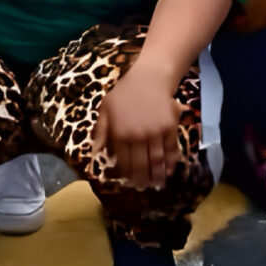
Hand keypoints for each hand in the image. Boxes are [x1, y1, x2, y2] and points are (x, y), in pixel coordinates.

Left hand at [98, 64, 183, 189]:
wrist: (149, 78)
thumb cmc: (124, 93)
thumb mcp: (105, 109)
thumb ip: (100, 132)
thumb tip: (95, 154)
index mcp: (119, 132)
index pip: (123, 160)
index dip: (126, 174)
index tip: (128, 182)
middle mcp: (137, 134)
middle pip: (140, 164)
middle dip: (141, 179)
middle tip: (143, 188)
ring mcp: (155, 131)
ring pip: (156, 159)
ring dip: (157, 175)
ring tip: (157, 185)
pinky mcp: (170, 127)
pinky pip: (171, 149)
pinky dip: (171, 162)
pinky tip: (169, 170)